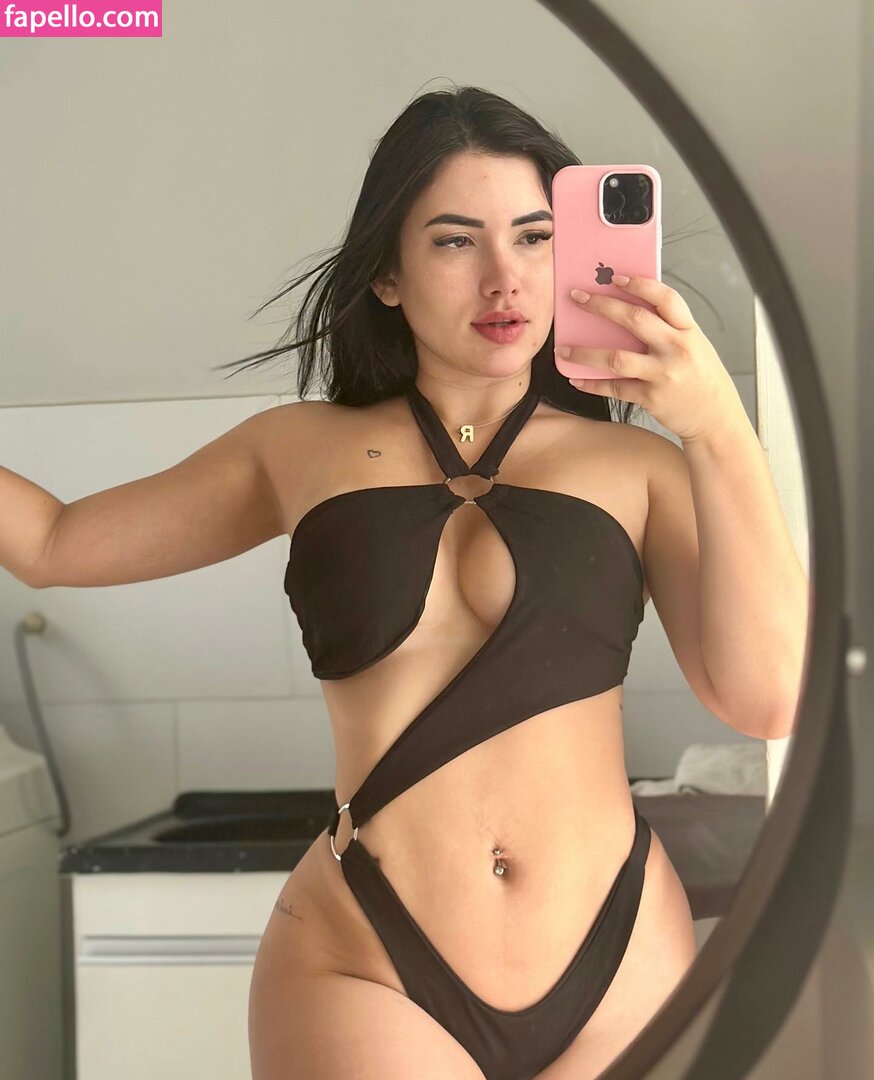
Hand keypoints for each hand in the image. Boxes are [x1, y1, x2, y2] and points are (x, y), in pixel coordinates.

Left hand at [556, 274, 745, 442]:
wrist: (716, 419)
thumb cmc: (701, 378)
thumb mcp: (694, 345)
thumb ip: (668, 329)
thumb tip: (626, 311)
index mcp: (688, 330)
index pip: (665, 298)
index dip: (639, 284)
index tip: (615, 277)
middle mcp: (677, 349)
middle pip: (634, 319)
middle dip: (601, 305)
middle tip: (577, 297)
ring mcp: (663, 374)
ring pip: (616, 358)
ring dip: (584, 353)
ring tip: (562, 349)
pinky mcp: (651, 398)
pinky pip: (615, 388)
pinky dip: (592, 384)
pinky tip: (576, 379)